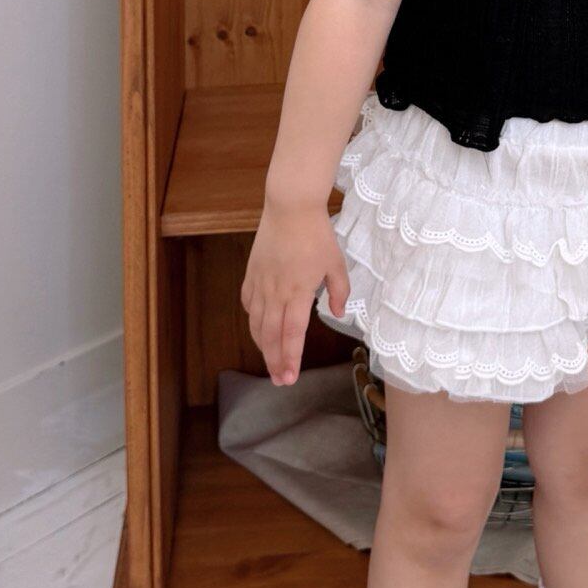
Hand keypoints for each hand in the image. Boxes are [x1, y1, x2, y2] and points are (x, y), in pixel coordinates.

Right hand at [241, 198, 349, 385]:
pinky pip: (248, 303)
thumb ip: (339, 290)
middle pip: (271, 335)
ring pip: (256, 322)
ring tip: (270, 360)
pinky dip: (252, 319)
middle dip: (275, 361)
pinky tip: (258, 327)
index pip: (292, 334)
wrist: (291, 207)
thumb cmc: (317, 234)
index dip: (290, 358)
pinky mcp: (252, 273)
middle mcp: (276, 292)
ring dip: (262, 345)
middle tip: (280, 380)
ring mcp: (260, 283)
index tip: (290, 377)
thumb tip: (338, 312)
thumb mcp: (336, 263)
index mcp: (298, 292)